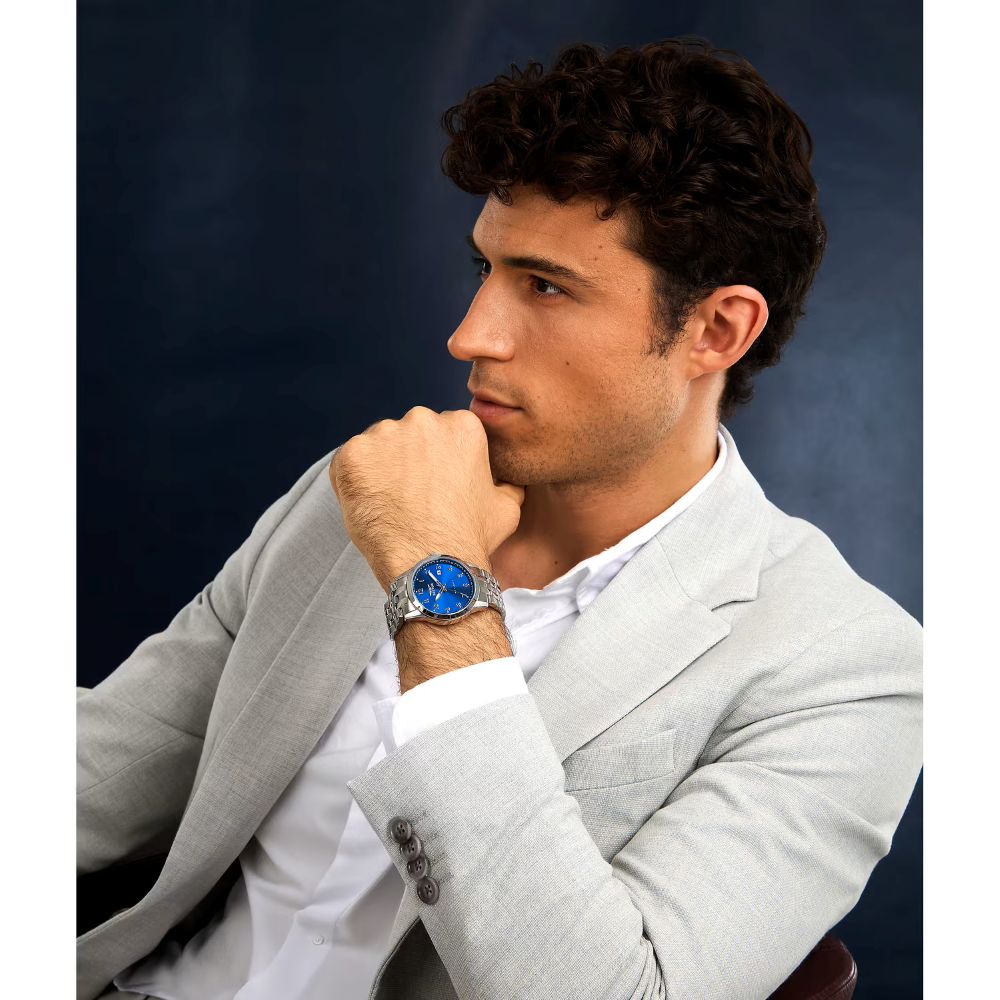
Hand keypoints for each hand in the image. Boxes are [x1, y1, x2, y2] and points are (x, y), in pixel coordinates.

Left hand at [328, 406, 524, 590]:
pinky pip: (350, 462)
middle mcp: (423, 420)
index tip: (437, 485)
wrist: (431, 566)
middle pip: (411, 434)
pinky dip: (356, 481)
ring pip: (380, 445)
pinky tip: (371, 505)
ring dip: (383, 468)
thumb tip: (505, 480)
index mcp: (462, 425)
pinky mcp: (353, 454)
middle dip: (410, 459)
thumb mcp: (507, 507)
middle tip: (414, 497)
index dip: (440, 461)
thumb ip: (505, 482)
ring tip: (392, 504)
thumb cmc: (470, 538)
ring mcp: (384, 435)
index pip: (444, 432)